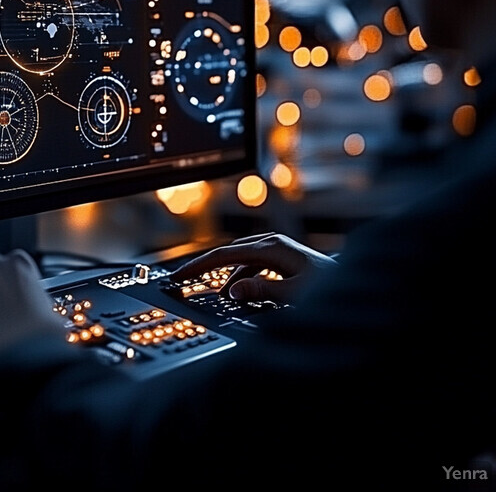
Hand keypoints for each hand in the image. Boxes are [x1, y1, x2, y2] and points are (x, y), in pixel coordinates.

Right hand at [169, 232, 336, 303]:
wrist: (357, 287)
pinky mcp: (281, 258)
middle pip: (227, 252)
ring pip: (239, 259)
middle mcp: (271, 243)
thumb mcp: (295, 294)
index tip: (179, 275)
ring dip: (225, 275)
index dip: (198, 266)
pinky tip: (239, 292)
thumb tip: (233, 291)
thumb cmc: (331, 289)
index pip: (223, 255)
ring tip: (213, 292)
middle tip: (183, 279)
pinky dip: (241, 278)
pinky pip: (251, 265)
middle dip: (205, 266)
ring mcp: (276, 249)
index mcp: (270, 246)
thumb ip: (262, 291)